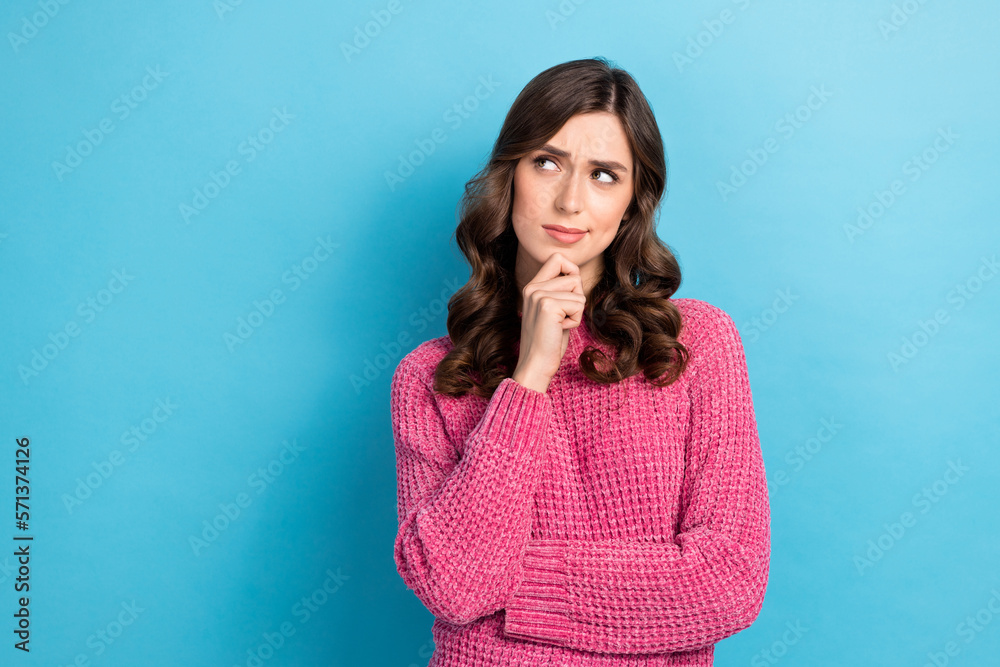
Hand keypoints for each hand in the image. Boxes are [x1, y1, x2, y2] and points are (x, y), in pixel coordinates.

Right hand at [511, 253, 585, 392]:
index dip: (571, 271)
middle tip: (563, 316)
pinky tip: (560, 329)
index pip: (557, 259)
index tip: (569, 294)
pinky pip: (579, 304)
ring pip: (579, 291)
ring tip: (560, 325)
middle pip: (574, 275)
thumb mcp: (554, 311)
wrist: (536, 364)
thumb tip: (575, 274)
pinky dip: (576, 320)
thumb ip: (560, 291)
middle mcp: (533, 287)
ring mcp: (538, 295)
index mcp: (532, 286)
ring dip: (577, 311)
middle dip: (577, 297)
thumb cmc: (549, 341)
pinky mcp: (547, 306)